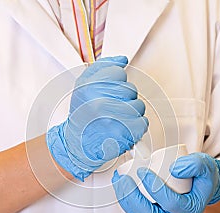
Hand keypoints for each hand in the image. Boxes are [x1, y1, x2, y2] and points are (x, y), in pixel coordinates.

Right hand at [47, 56, 148, 180]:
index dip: (115, 83)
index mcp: (89, 88)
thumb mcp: (83, 86)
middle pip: (130, 89)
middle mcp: (100, 103)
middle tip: (111, 108)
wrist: (77, 145)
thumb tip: (123, 60)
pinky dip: (137, 126)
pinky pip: (142, 122)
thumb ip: (102, 68)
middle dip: (124, 98)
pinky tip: (124, 127)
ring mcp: (113, 120)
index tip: (108, 92)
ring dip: (131, 112)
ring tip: (117, 118)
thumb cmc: (81, 115)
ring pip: (138, 105)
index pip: (118, 73)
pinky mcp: (123, 135)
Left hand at [112, 153, 219, 212]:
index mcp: (191, 208)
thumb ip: (195, 164)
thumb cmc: (203, 176)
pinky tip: (121, 187)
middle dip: (133, 198)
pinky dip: (127, 201)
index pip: (171, 202)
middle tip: (124, 180)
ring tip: (119, 182)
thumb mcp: (205, 165)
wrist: (203, 184)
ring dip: (126, 200)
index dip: (155, 188)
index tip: (143, 171)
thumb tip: (174, 169)